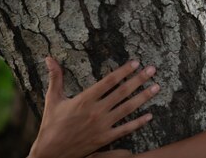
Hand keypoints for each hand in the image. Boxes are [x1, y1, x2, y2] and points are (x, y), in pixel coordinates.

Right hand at [28, 57, 159, 157]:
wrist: (50, 153)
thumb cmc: (51, 125)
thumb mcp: (52, 99)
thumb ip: (55, 78)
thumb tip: (49, 58)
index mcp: (84, 99)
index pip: (109, 81)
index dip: (123, 71)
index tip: (135, 63)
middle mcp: (96, 111)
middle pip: (122, 92)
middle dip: (139, 79)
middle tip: (152, 69)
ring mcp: (102, 125)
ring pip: (127, 108)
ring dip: (143, 97)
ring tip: (157, 87)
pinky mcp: (105, 138)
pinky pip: (125, 129)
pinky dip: (138, 122)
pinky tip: (149, 116)